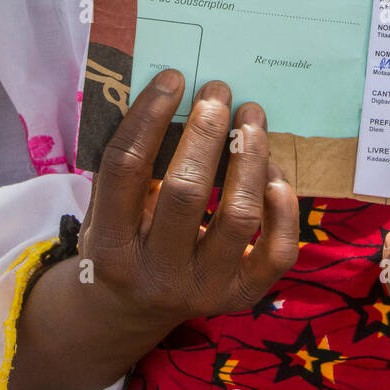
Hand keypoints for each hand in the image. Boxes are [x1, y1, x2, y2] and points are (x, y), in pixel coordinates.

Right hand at [78, 69, 298, 335]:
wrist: (129, 311)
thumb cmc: (122, 238)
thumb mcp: (106, 208)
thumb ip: (132, 162)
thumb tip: (172, 89)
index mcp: (109, 246)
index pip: (126, 170)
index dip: (148, 117)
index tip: (174, 78)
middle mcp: (155, 274)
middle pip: (185, 192)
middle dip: (206, 132)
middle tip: (218, 91)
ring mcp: (202, 290)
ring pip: (239, 217)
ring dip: (250, 157)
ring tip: (251, 117)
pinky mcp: (240, 296)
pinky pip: (276, 252)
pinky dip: (283, 209)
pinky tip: (274, 172)